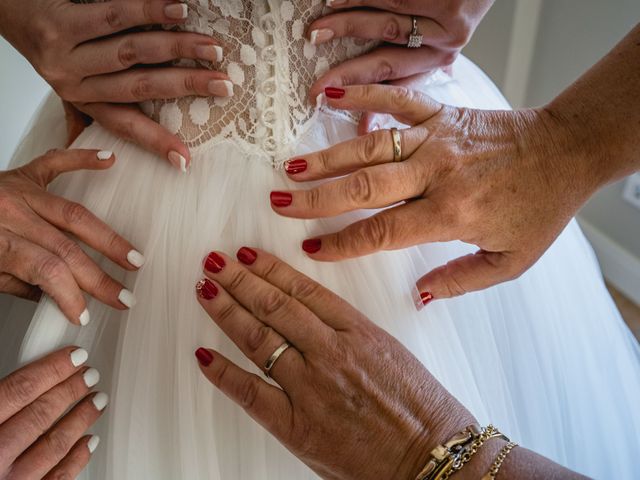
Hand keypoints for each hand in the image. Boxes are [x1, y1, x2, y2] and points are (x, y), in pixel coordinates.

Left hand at [0, 0, 230, 169]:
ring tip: (212, 47)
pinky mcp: (61, 23)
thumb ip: (98, 101)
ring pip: (133, 51)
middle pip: (141, 87)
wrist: (9, 10)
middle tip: (224, 86)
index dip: (156, 143)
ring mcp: (67, 53)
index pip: (126, 126)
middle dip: (188, 86)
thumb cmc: (52, 44)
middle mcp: (75, 83)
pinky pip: (114, 15)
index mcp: (84, 101)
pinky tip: (179, 9)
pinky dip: (150, 11)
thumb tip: (120, 146)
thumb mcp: (72, 80)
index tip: (186, 160)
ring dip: (178, 48)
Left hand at [0, 149, 142, 323]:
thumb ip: (21, 285)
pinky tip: (109, 161)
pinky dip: (83, 158)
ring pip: (74, 214)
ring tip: (132, 257)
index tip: (85, 315)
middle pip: (66, 248)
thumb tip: (59, 298)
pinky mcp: (22, 175)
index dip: (71, 296)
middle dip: (99, 277)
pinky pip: (55, 162)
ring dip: (108, 238)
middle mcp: (11, 213)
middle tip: (123, 295)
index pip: (48, 272)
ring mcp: (19, 190)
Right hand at [0, 346, 107, 478]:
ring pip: (54, 444)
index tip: (74, 357)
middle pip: (40, 414)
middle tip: (89, 375)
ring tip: (96, 401)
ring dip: (80, 419)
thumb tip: (25, 379)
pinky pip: (58, 479)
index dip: (52, 370)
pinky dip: (77, 458)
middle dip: (70, 390)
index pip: (19, 389)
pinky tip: (88, 441)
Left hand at [193, 247, 476, 478]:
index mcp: (358, 331)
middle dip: (239, 279)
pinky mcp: (297, 425)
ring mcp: (311, 387)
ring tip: (206, 289)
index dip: (270, 268)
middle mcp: (331, 352)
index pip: (302, 289)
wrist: (432, 458)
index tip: (248, 254)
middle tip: (216, 262)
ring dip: (226, 310)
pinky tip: (203, 354)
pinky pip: (250, 392)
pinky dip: (222, 372)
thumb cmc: (421, 410)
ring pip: (258, 338)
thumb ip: (350, 333)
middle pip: (275, 305)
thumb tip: (313, 319)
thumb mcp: (390, 352)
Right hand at [272, 85, 593, 304]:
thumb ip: (462, 279)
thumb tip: (419, 294)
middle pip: (364, 188)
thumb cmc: (539, 208)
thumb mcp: (510, 261)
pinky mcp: (442, 113)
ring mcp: (437, 139)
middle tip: (280, 204)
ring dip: (327, 158)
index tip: (310, 248)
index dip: (342, 242)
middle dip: (317, 199)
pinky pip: (398, 101)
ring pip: (371, 148)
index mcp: (450, 214)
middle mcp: (437, 174)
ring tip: (291, 168)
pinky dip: (364, 97)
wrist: (566, 151)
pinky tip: (330, 96)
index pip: (381, 232)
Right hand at [307, 0, 492, 133]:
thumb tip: (376, 108)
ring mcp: (441, 14)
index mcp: (439, 57)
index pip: (401, 90)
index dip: (375, 110)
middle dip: (347, 77)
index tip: (357, 131)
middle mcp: (442, 41)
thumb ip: (412, 60)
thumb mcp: (444, 35)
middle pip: (386, 63)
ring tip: (316, 32)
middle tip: (319, 89)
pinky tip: (332, 0)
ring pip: (385, 25)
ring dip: (346, 28)